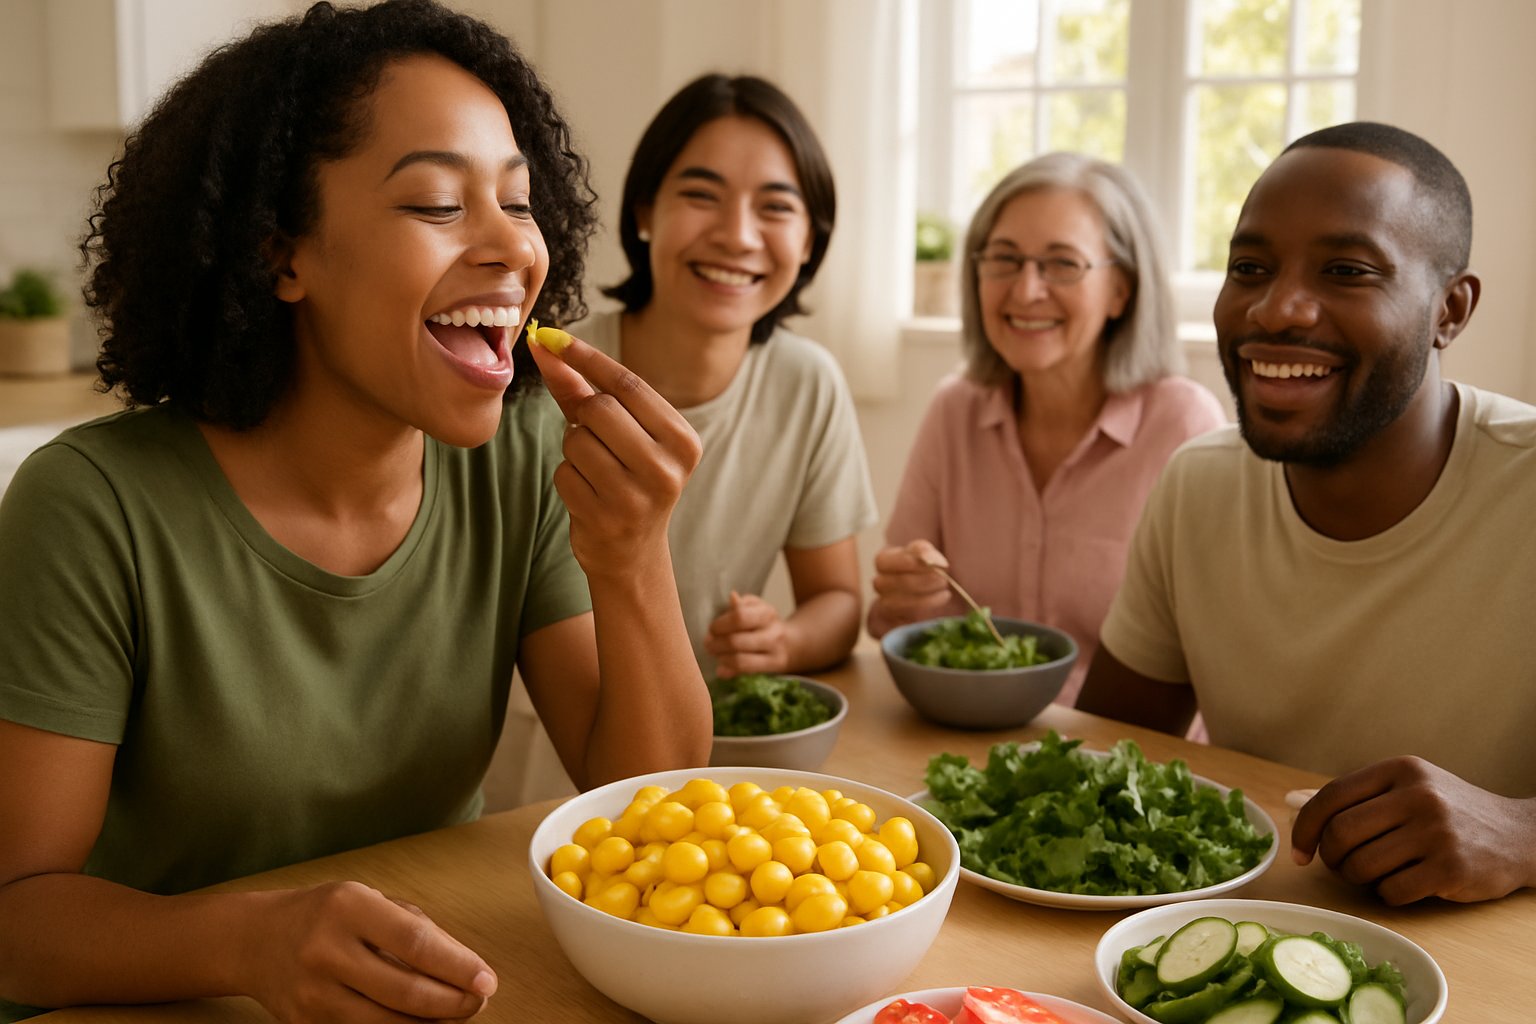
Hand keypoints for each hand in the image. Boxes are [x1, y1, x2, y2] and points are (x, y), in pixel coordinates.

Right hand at [250, 881, 493, 1021]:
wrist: (255, 940)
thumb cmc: (328, 915)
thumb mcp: (371, 902)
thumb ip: (419, 929)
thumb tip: (467, 968)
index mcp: (349, 908)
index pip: (415, 942)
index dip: (457, 966)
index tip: (488, 981)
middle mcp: (326, 950)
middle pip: (405, 991)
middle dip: (453, 1004)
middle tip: (479, 1002)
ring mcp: (311, 994)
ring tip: (454, 1013)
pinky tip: (419, 1023)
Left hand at [528, 332, 700, 576]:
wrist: (632, 552)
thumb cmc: (625, 477)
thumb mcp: (618, 433)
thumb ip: (581, 388)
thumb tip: (545, 344)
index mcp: (682, 440)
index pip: (628, 384)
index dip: (586, 357)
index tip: (553, 337)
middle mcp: (667, 467)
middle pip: (600, 408)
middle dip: (584, 416)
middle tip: (595, 436)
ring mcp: (638, 496)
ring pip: (577, 440)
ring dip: (574, 449)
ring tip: (595, 469)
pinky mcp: (606, 518)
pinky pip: (564, 473)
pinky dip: (567, 477)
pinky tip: (588, 494)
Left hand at [705, 591, 789, 676]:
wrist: (790, 642)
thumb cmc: (763, 623)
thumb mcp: (754, 607)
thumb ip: (740, 605)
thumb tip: (732, 597)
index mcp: (767, 612)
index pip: (739, 617)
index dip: (720, 625)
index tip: (712, 629)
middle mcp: (774, 632)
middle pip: (736, 641)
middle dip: (716, 644)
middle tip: (709, 644)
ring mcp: (776, 651)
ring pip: (740, 660)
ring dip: (721, 657)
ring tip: (716, 654)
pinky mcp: (775, 667)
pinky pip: (745, 671)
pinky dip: (728, 670)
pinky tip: (721, 668)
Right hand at [869, 540, 953, 633]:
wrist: (928, 596)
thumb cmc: (924, 570)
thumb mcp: (925, 554)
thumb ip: (924, 551)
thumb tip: (930, 559)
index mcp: (884, 563)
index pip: (883, 561)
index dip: (909, 562)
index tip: (936, 564)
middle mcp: (879, 585)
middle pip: (890, 583)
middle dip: (921, 582)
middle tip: (944, 581)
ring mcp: (882, 605)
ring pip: (894, 604)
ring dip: (923, 600)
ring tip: (945, 595)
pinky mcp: (889, 625)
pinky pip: (899, 623)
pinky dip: (919, 617)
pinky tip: (936, 609)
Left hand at [1290, 756, 1535, 904]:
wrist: (1520, 834)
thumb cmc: (1449, 812)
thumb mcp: (1408, 786)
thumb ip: (1357, 796)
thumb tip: (1295, 805)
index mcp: (1400, 770)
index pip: (1331, 797)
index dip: (1305, 828)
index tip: (1300, 853)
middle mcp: (1418, 795)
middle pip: (1341, 834)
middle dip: (1331, 858)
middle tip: (1341, 865)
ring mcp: (1436, 831)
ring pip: (1362, 866)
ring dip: (1359, 878)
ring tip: (1377, 873)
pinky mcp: (1451, 868)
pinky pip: (1391, 892)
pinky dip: (1388, 894)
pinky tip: (1406, 884)